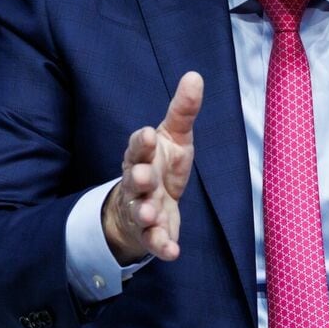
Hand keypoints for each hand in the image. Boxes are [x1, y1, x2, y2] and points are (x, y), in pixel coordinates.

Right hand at [102, 71, 203, 263]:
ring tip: (150, 214)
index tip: (147, 134)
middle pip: (134, 180)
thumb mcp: (174, 136)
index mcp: (143, 156)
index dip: (141, 143)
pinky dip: (162, 247)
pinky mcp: (151, 234)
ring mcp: (142, 209)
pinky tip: (172, 252)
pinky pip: (154, 242)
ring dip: (145, 213)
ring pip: (140, 212)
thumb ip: (183, 110)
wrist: (145, 203)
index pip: (137, 148)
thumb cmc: (161, 164)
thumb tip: (195, 75)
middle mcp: (138, 183)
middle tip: (143, 176)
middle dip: (137, 179)